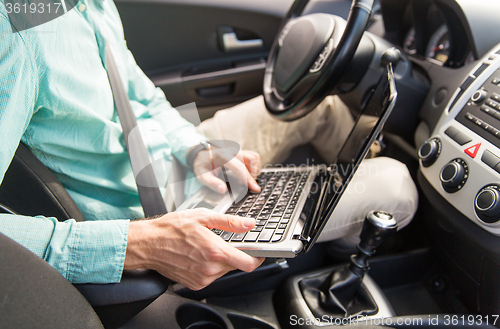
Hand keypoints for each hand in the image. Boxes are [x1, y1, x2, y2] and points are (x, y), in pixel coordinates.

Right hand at [124, 209, 264, 289]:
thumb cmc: (171, 229)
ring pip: (224, 271)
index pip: (248, 263)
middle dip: (235, 253)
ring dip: (221, 260)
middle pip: (236, 265)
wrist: (148, 244)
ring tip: (205, 246)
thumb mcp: (203, 217)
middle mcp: (210, 269)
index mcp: (215, 252)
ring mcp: (202, 279)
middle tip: (223, 241)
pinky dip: (210, 266)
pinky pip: (211, 276)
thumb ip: (230, 222)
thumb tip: (249, 224)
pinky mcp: (195, 284)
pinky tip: (198, 255)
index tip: (259, 252)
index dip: (258, 258)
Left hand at [193, 149, 261, 193]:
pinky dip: (254, 165)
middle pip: (251, 159)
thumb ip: (212, 183)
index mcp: (223, 156)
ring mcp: (237, 150)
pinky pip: (253, 156)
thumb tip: (223, 190)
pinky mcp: (240, 151)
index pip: (240, 167)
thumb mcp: (202, 176)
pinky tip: (246, 173)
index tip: (254, 188)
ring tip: (245, 179)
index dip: (248, 179)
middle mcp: (232, 151)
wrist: (200, 154)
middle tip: (246, 184)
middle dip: (253, 174)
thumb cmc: (202, 165)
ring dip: (254, 169)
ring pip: (254, 157)